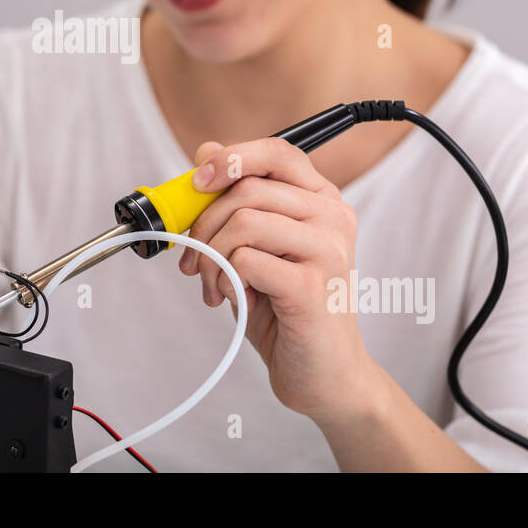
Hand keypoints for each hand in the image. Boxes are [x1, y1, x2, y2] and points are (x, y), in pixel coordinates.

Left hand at [178, 137, 378, 421]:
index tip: (197, 183)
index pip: (277, 152)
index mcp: (322, 201)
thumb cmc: (287, 311)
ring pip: (244, 222)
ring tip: (216, 286)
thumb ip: (237, 202)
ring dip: (212, 257)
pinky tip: (237, 301)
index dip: (231, 158)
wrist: (324, 376)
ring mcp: (328, 250)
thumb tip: (206, 151)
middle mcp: (333, 217)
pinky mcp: (314, 287)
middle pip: (249, 188)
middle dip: (204, 224)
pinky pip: (246, 261)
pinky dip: (227, 280)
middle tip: (194, 260)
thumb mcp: (256, 248)